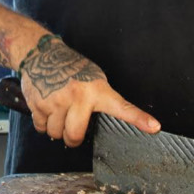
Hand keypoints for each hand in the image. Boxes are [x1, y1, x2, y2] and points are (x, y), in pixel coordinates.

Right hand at [19, 34, 159, 146]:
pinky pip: (40, 127)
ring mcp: (56, 101)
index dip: (139, 119)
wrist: (42, 54)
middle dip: (72, 139)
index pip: (122, 107)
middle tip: (72, 131)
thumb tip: (96, 125)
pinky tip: (46, 109)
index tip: (154, 127)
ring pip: (56, 133)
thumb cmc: (71, 68)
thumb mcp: (93, 79)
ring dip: (56, 130)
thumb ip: (98, 100)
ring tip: (58, 113)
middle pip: (74, 135)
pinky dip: (42, 124)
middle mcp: (78, 96)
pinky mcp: (38, 103)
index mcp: (97, 91)